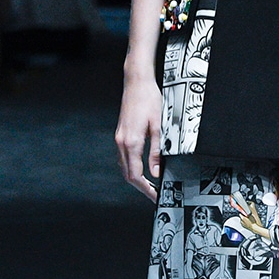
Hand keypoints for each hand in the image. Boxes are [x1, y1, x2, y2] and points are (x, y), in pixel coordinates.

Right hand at [115, 75, 163, 201]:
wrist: (136, 83)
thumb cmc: (149, 100)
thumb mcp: (159, 126)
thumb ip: (157, 151)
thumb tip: (157, 171)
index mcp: (131, 142)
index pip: (135, 175)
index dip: (146, 189)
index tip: (155, 196)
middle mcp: (121, 142)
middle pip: (127, 174)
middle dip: (140, 187)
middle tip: (154, 194)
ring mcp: (119, 138)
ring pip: (124, 167)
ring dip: (135, 178)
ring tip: (150, 184)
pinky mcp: (120, 134)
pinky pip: (123, 158)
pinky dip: (131, 167)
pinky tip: (141, 168)